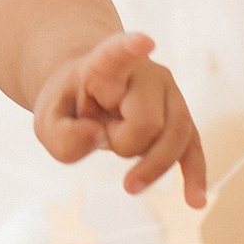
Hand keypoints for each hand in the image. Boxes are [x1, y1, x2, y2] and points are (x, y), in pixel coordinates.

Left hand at [34, 28, 208, 206]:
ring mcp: (170, 94)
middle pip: (147, 122)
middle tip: (105, 134)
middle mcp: (147, 73)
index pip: (118, 54)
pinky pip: (193, 149)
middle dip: (123, 144)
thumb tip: (100, 140)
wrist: (91, 92)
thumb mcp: (48, 122)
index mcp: (107, 65)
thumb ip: (63, 138)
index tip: (144, 41)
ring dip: (148, 164)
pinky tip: (194, 201)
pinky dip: (193, 176)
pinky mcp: (182, 120)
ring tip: (127, 176)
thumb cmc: (71, 105)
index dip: (130, 48)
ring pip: (176, 138)